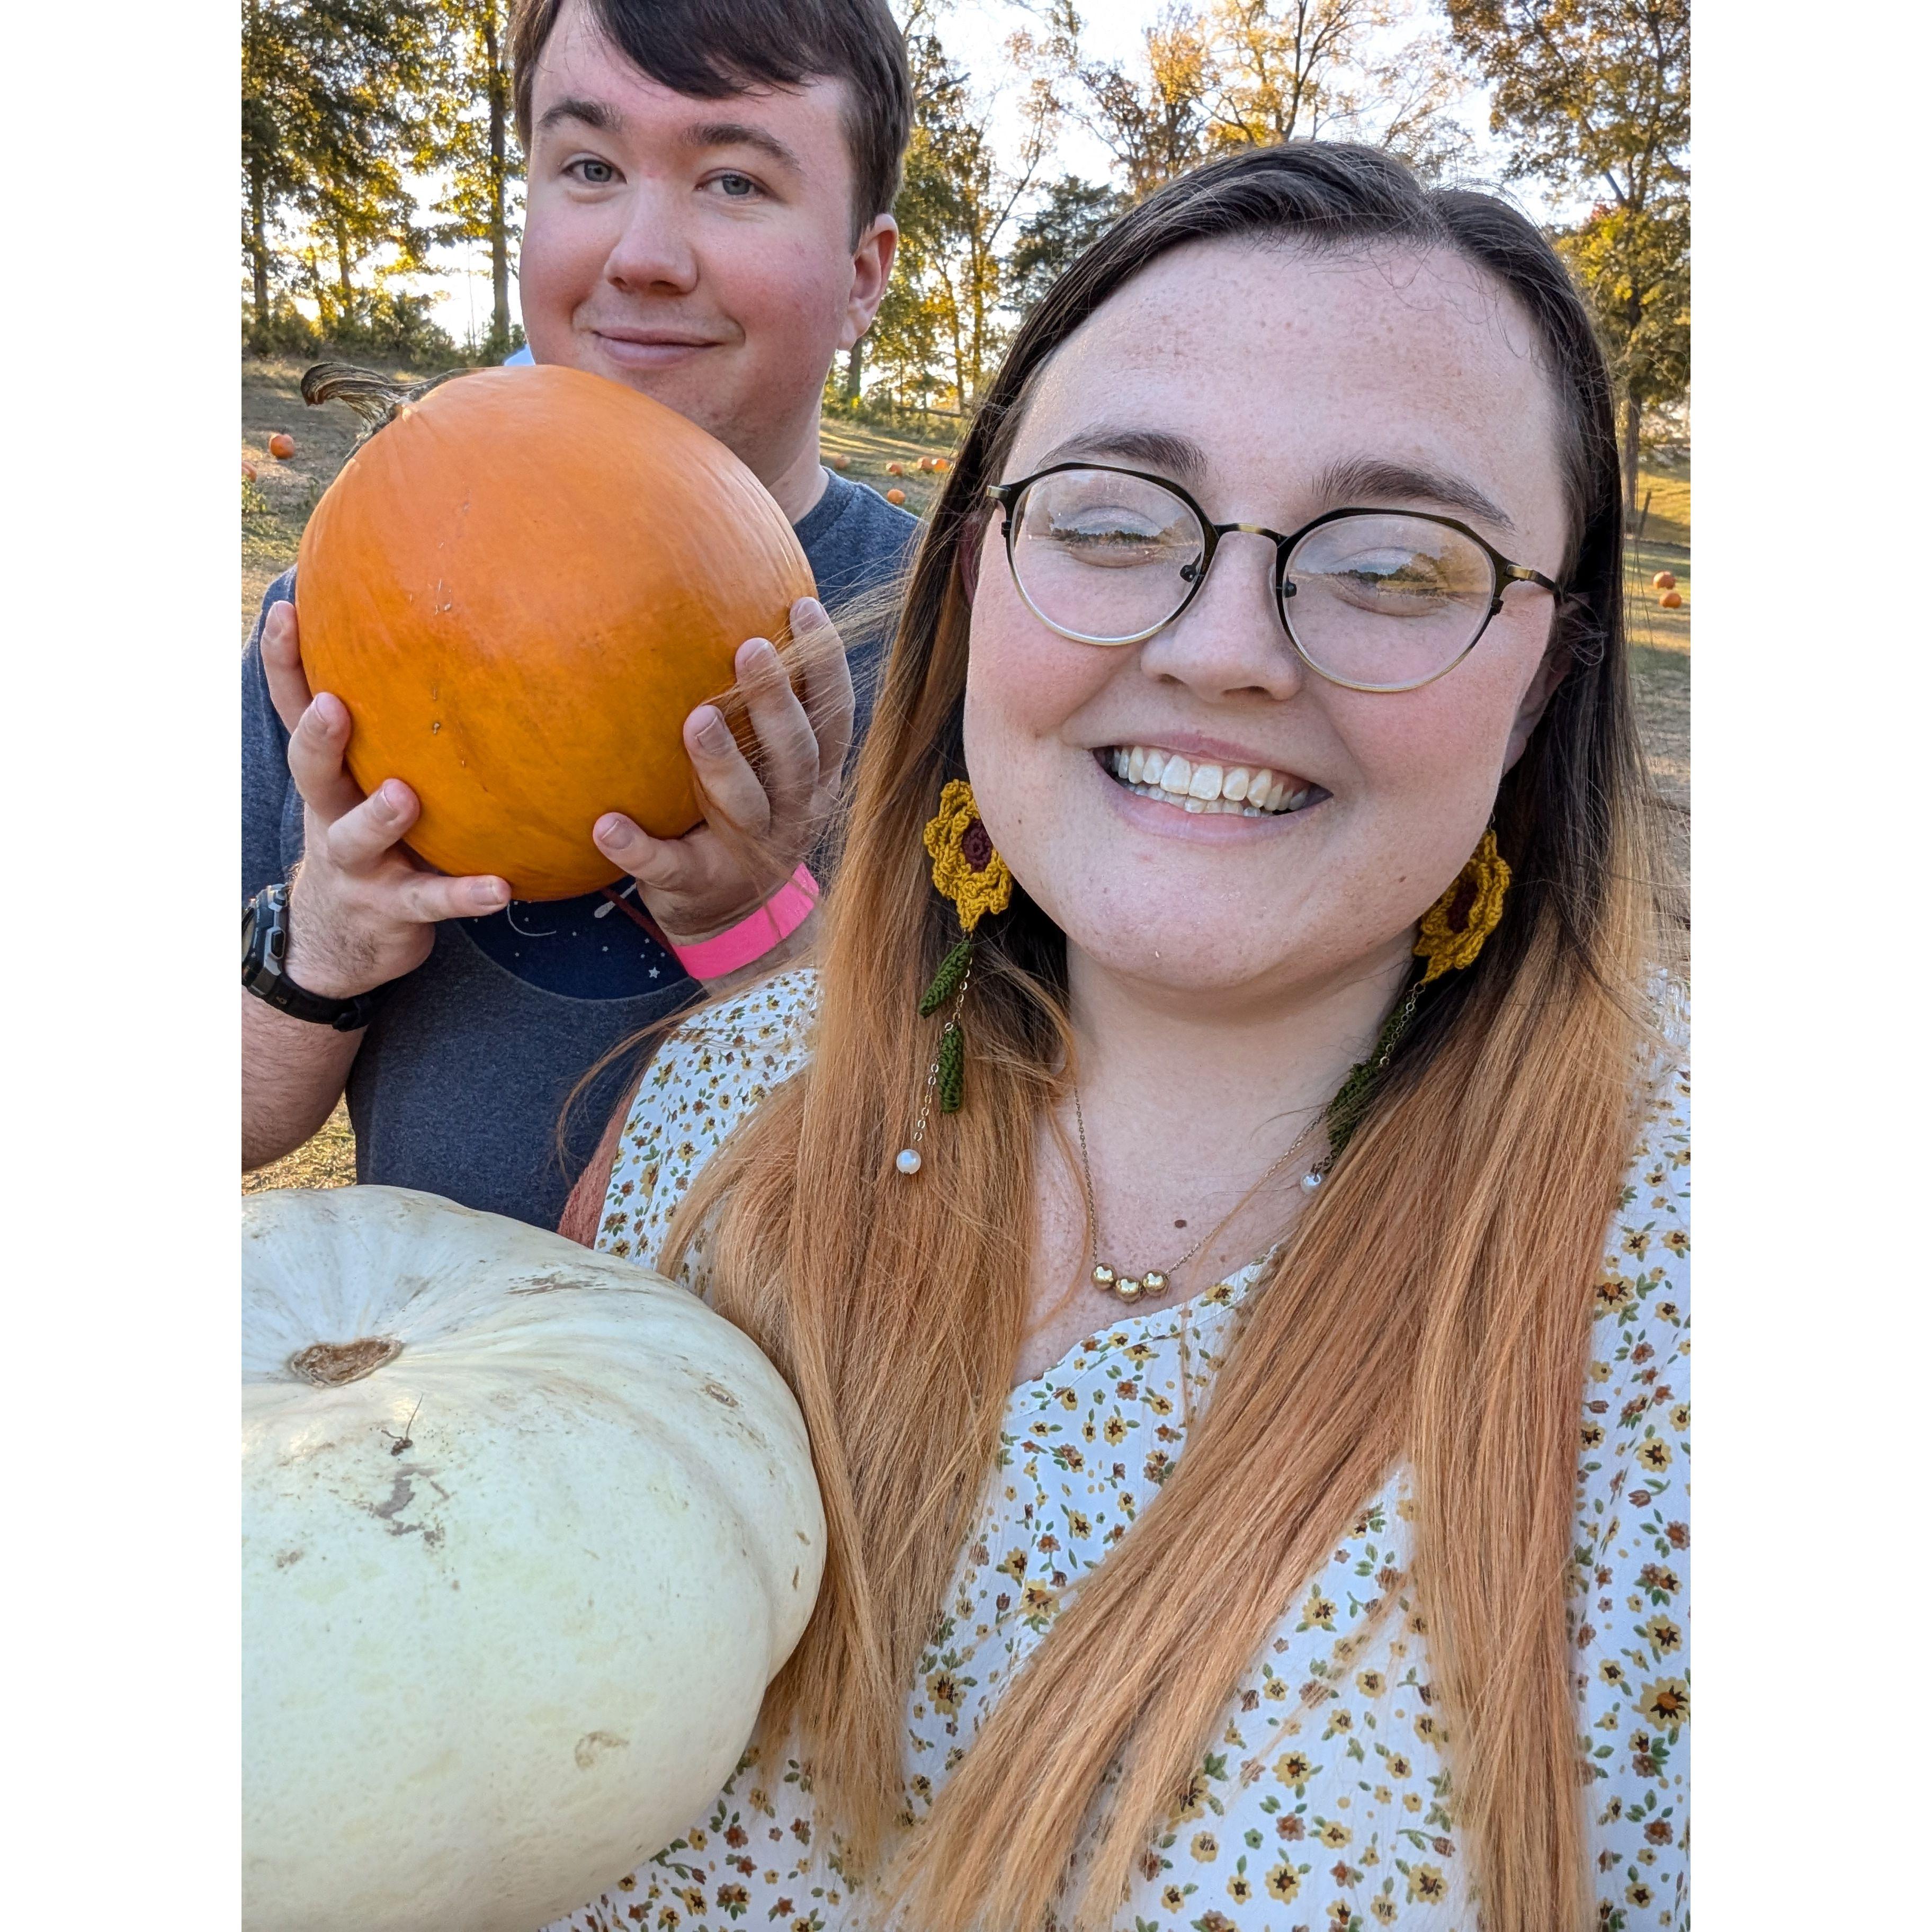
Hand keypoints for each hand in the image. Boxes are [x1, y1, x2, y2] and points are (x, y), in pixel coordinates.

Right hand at [260, 601, 509, 998]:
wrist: (344, 941)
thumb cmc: (371, 839)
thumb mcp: (362, 785)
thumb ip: (390, 730)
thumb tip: (431, 639)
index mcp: (329, 778)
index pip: (296, 711)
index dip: (284, 665)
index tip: (285, 609)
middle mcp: (332, 815)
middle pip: (311, 771)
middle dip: (319, 738)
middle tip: (336, 706)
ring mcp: (359, 866)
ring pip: (360, 839)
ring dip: (380, 817)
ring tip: (404, 796)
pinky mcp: (396, 909)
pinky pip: (432, 901)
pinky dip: (464, 895)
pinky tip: (500, 890)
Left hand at [591, 598, 854, 947]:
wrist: (730, 918)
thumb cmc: (742, 813)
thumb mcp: (768, 766)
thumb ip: (763, 708)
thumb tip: (739, 607)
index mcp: (812, 779)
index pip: (832, 717)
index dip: (825, 665)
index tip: (803, 607)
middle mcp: (790, 813)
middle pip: (794, 755)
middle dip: (775, 702)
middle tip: (750, 647)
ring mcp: (746, 853)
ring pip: (745, 806)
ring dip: (722, 764)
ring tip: (695, 719)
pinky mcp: (695, 885)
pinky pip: (666, 866)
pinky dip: (637, 848)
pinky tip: (605, 824)